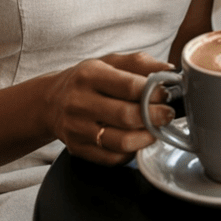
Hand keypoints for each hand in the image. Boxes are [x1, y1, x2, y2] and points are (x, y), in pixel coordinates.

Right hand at [42, 52, 174, 164]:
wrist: (51, 102)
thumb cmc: (87, 80)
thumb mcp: (109, 62)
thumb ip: (140, 63)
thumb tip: (169, 70)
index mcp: (89, 75)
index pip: (129, 86)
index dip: (154, 92)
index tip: (168, 94)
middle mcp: (79, 102)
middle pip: (126, 116)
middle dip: (155, 117)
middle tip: (168, 114)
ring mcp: (76, 128)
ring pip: (121, 142)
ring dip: (146, 138)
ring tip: (156, 130)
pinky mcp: (77, 149)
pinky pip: (111, 158)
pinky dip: (130, 153)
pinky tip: (137, 142)